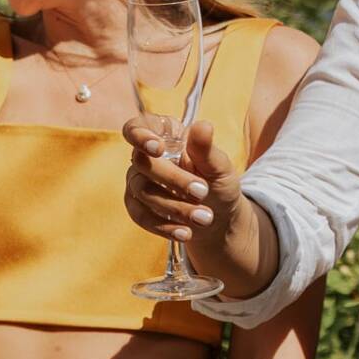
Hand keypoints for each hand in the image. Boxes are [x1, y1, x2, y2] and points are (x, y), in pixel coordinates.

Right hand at [120, 117, 237, 244]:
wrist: (218, 219)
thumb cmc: (218, 184)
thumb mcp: (220, 167)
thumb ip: (207, 149)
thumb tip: (203, 126)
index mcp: (165, 137)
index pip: (138, 127)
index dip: (140, 135)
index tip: (158, 148)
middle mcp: (146, 157)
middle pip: (143, 163)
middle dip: (173, 179)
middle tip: (203, 192)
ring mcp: (138, 182)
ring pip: (143, 191)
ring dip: (174, 206)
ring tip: (205, 218)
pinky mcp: (137, 206)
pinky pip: (141, 215)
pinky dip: (164, 225)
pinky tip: (185, 233)